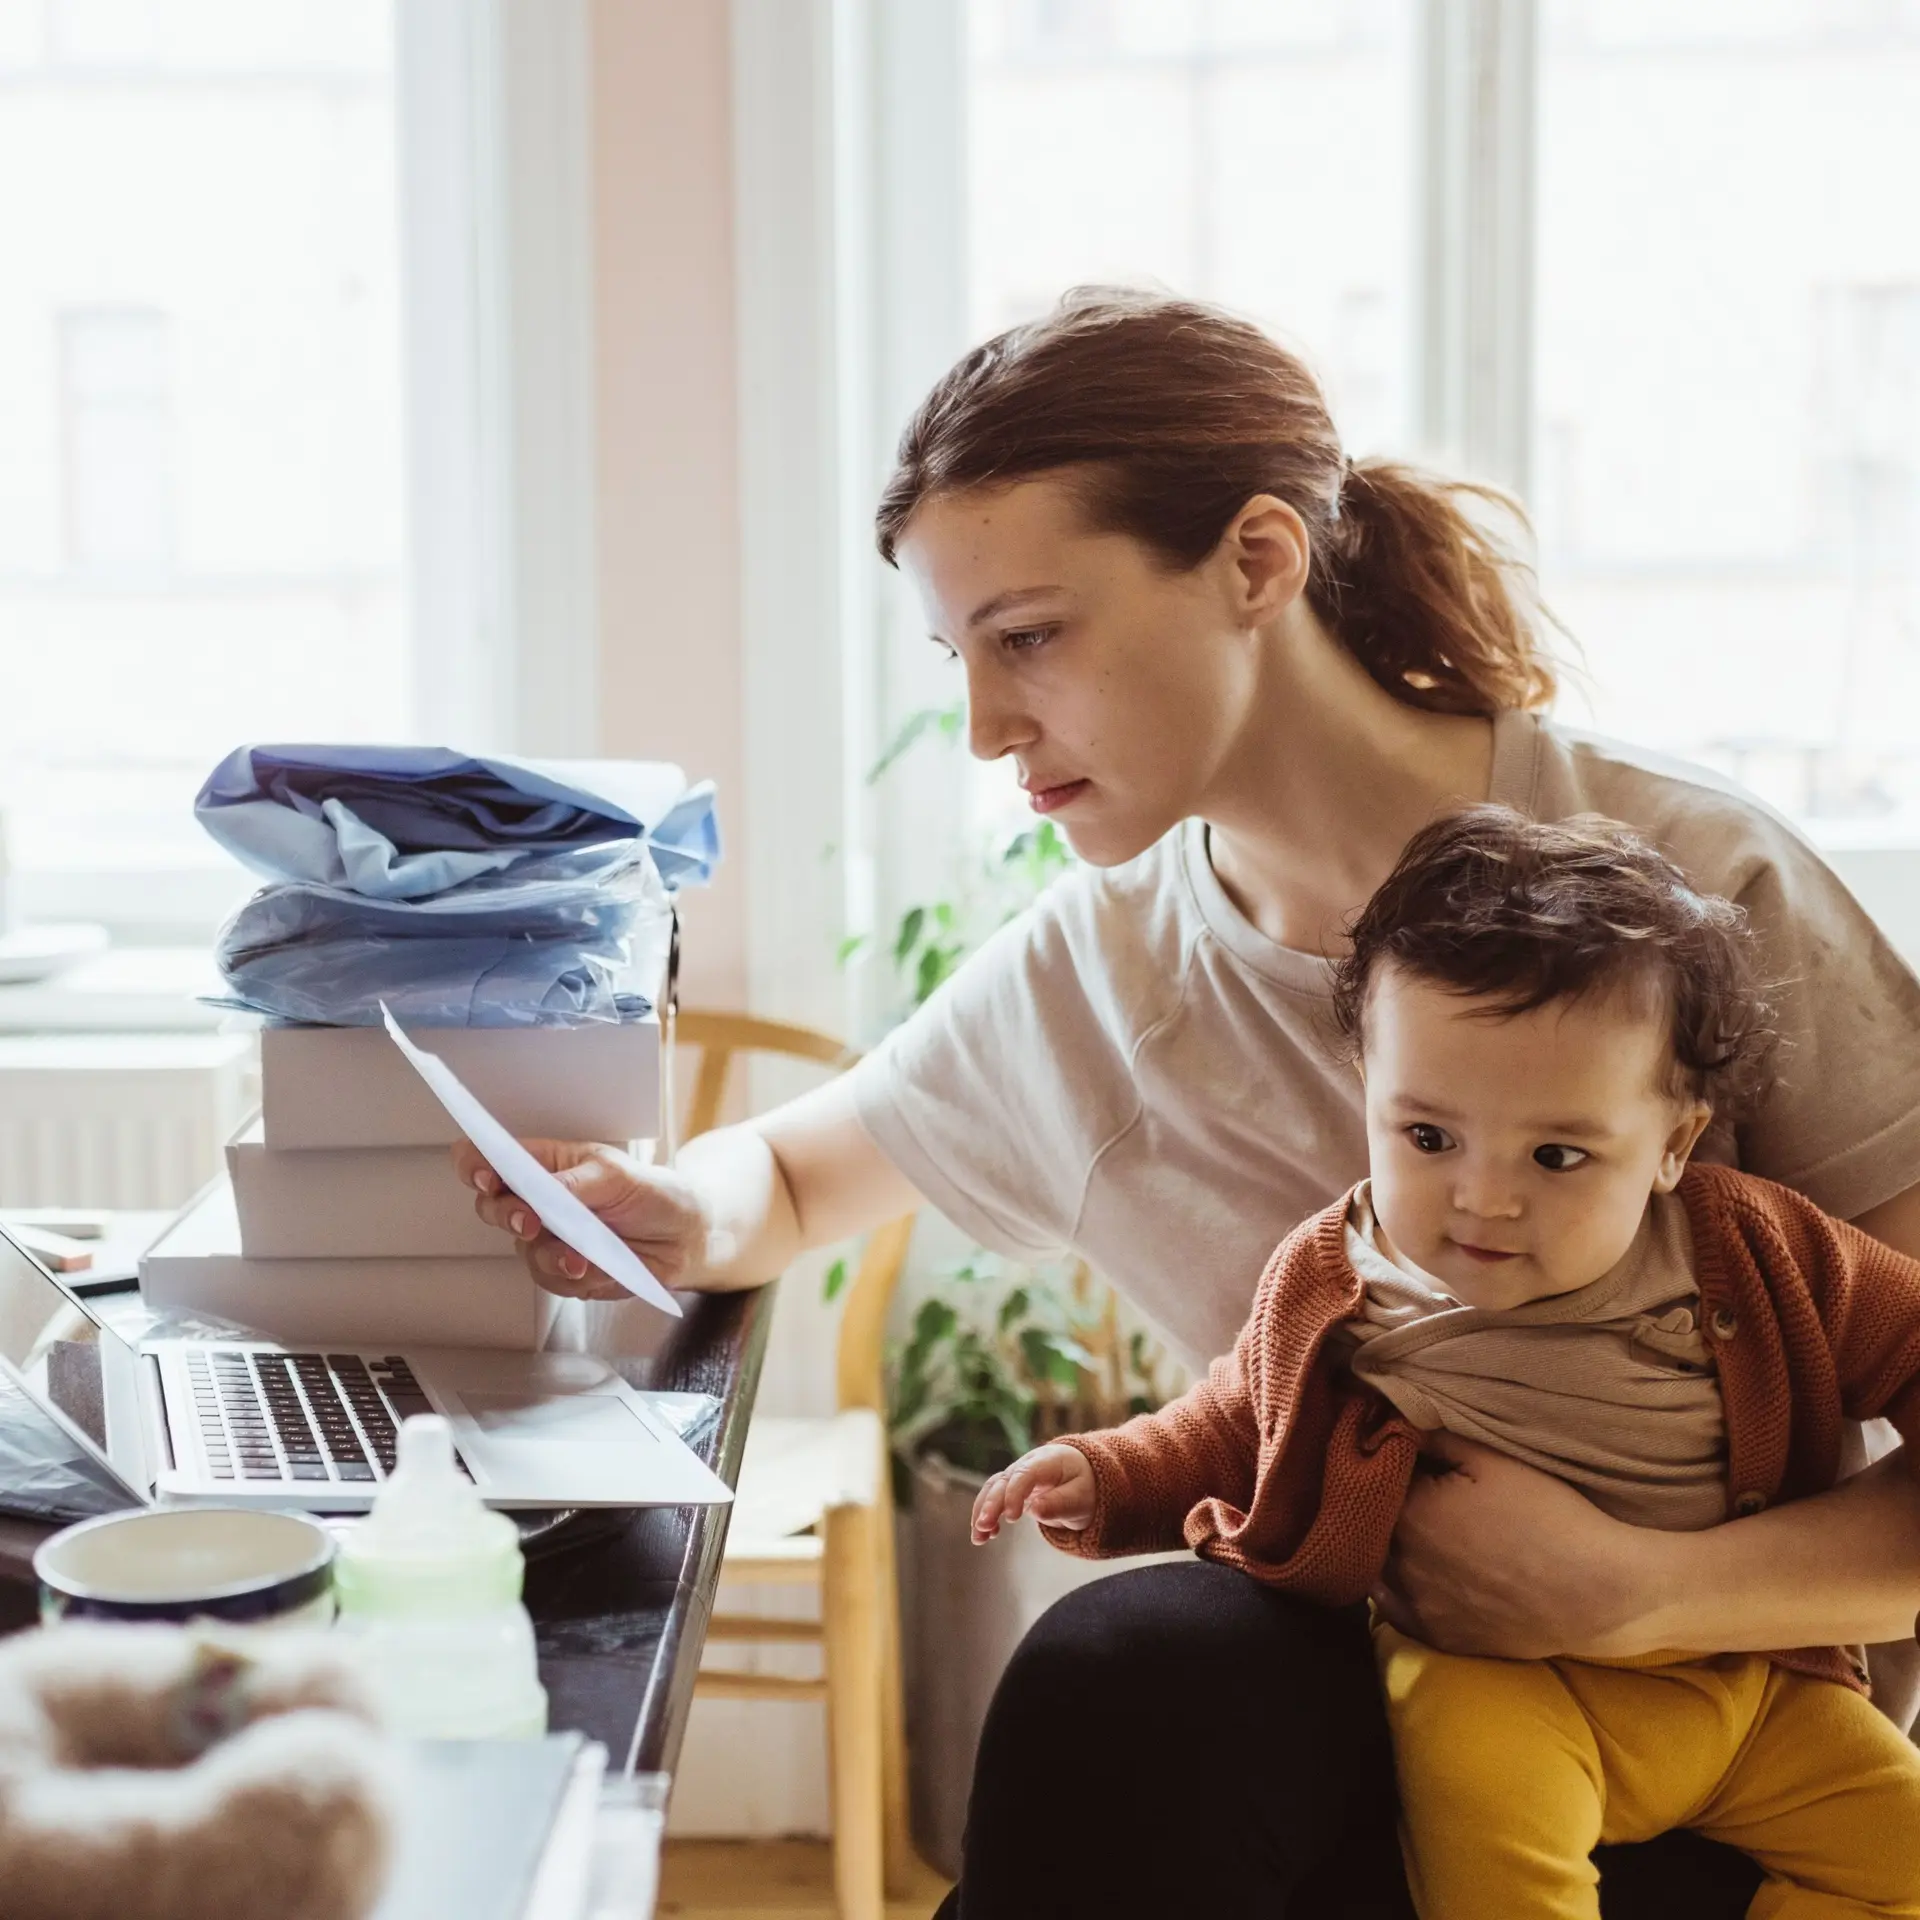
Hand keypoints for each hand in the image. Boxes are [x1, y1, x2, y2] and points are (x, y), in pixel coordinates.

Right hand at [452, 1139, 711, 1300]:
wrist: (684, 1238)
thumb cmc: (652, 1193)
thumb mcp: (617, 1176)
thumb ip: (575, 1183)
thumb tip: (542, 1191)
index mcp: (546, 1164)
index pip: (492, 1157)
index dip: (476, 1164)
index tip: (485, 1176)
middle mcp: (539, 1200)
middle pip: (492, 1206)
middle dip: (506, 1215)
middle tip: (530, 1222)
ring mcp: (548, 1236)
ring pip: (521, 1249)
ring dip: (549, 1254)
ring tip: (581, 1257)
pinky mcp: (563, 1269)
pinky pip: (548, 1278)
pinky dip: (571, 1276)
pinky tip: (596, 1269)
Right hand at [971, 1444, 1096, 1542]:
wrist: (1082, 1477)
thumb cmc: (1084, 1486)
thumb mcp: (1081, 1497)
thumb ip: (1060, 1503)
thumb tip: (1036, 1511)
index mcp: (1047, 1461)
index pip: (1024, 1474)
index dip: (1014, 1494)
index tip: (1011, 1518)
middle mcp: (1026, 1464)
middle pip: (1003, 1481)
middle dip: (991, 1504)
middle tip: (983, 1527)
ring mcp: (1016, 1475)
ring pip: (992, 1489)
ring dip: (982, 1511)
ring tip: (978, 1538)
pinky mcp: (1011, 1489)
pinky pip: (994, 1499)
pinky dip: (987, 1515)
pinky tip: (986, 1535)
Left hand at [1372, 1431, 1659, 1658]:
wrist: (1600, 1592)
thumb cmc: (1549, 1516)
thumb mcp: (1494, 1458)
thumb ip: (1436, 1436)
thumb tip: (1396, 1418)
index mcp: (1410, 1514)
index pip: (1374, 1483)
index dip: (1386, 1468)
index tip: (1403, 1460)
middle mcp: (1403, 1564)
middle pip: (1372, 1526)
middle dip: (1381, 1506)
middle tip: (1407, 1492)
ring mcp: (1418, 1606)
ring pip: (1375, 1568)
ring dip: (1382, 1546)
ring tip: (1411, 1529)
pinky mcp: (1438, 1637)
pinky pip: (1392, 1610)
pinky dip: (1392, 1588)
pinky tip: (1408, 1570)